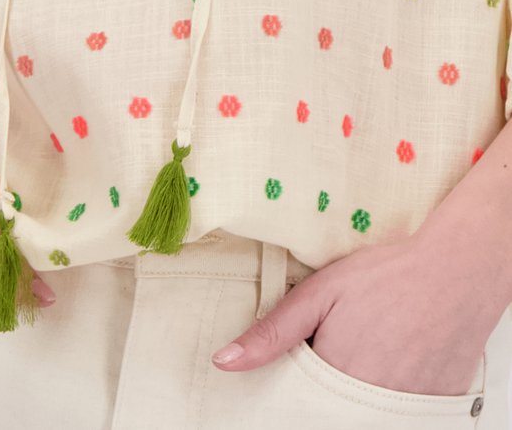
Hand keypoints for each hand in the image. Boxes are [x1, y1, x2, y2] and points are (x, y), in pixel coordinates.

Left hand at [210, 232, 497, 394]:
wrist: (456, 271)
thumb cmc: (388, 276)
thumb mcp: (320, 293)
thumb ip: (272, 332)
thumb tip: (224, 362)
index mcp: (334, 377)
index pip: (301, 403)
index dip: (299, 383)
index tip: (308, 356)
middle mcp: (369, 403)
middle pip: (333, 409)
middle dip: (328, 385)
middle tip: (345, 344)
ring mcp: (404, 409)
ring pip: (364, 410)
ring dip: (359, 386)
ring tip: (371, 347)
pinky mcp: (433, 407)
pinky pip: (400, 410)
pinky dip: (391, 390)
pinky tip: (396, 356)